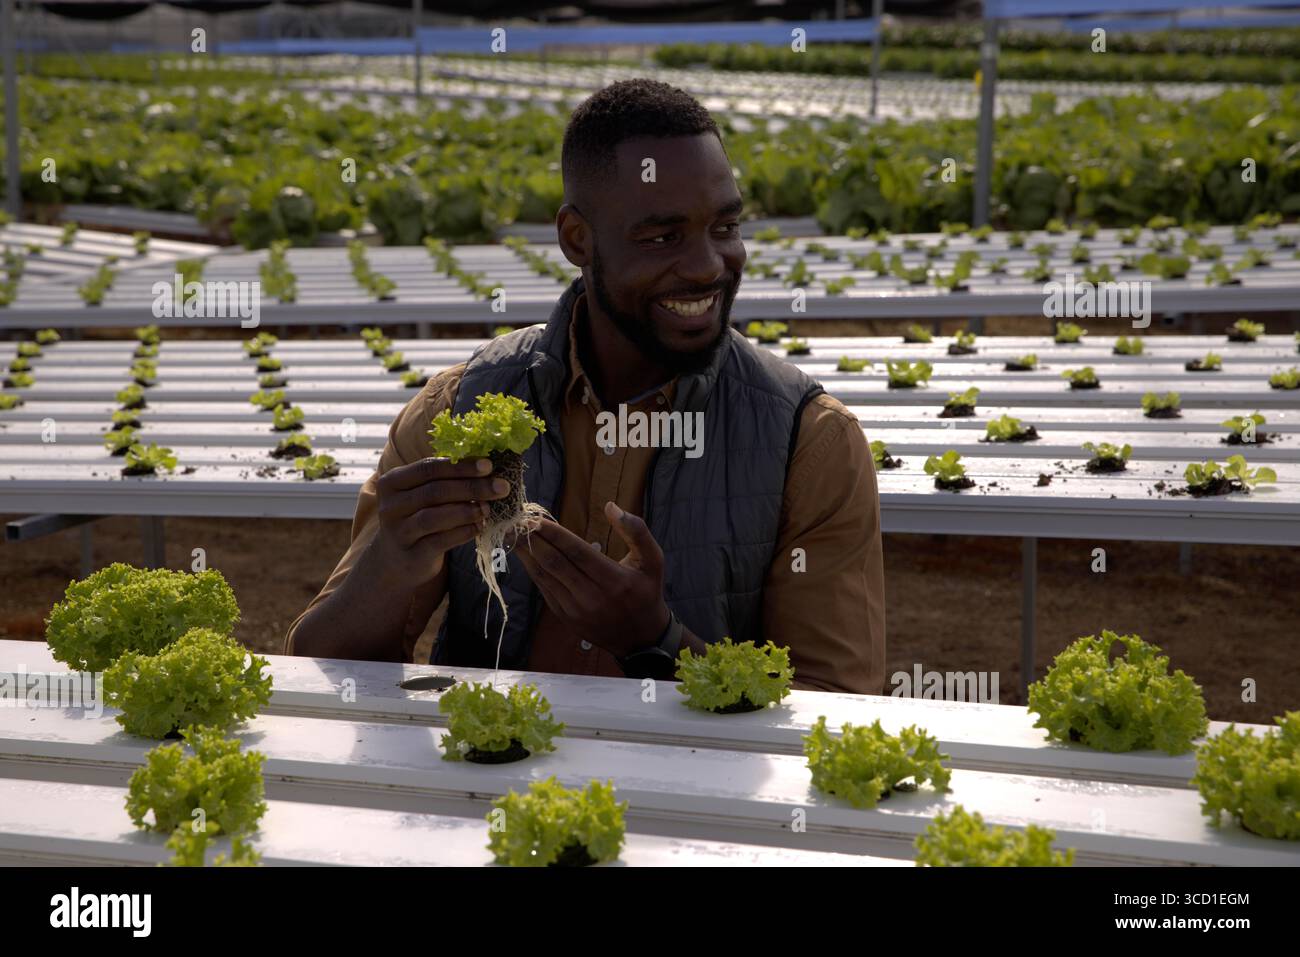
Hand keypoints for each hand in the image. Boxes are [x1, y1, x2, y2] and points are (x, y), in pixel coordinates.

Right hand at [370, 456, 511, 586]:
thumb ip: (446, 478)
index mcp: (392, 482)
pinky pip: (441, 541)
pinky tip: (480, 526)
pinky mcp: (412, 554)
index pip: (428, 468)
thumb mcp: (423, 493)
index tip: (489, 465)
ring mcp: (399, 532)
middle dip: (472, 488)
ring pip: (435, 517)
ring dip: (467, 511)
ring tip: (488, 508)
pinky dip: (464, 532)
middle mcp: (390, 506)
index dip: (460, 467)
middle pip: (435, 492)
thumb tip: (487, 464)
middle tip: (501, 487)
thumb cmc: (419, 514)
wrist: (400, 557)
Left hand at [515, 502, 670, 658]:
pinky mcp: (566, 618)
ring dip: (526, 555)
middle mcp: (593, 597)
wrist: (641, 638)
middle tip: (516, 521)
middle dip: (533, 540)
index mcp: (614, 580)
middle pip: (555, 563)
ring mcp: (576, 610)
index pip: (576, 552)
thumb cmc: (647, 592)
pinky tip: (525, 555)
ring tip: (512, 535)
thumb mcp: (653, 560)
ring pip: (545, 577)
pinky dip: (533, 571)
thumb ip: (636, 530)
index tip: (535, 518)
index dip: (554, 533)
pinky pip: (545, 590)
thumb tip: (611, 507)